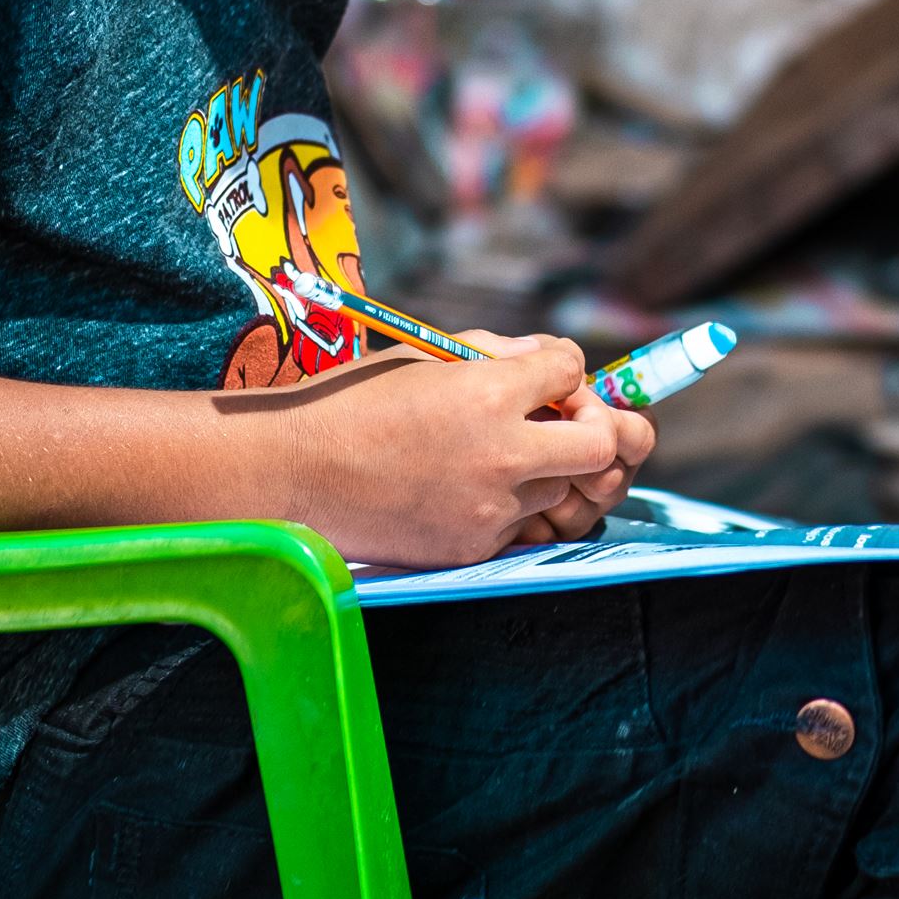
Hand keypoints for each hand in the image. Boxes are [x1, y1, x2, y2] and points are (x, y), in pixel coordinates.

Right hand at [275, 331, 654, 566]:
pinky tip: (469, 488)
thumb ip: (496, 351)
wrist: (294, 473)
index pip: (574, 370)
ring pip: (565, 488)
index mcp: (489, 393)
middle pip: (604, 444)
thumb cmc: (354, 402)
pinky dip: (510, 506)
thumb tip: (549, 359)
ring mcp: (491, 509)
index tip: (546, 375)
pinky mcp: (474, 548)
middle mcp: (503, 454)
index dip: (564, 368)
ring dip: (550, 469)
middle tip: (562, 421)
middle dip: (594, 425)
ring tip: (505, 455)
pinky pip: (522, 525)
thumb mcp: (425, 354)